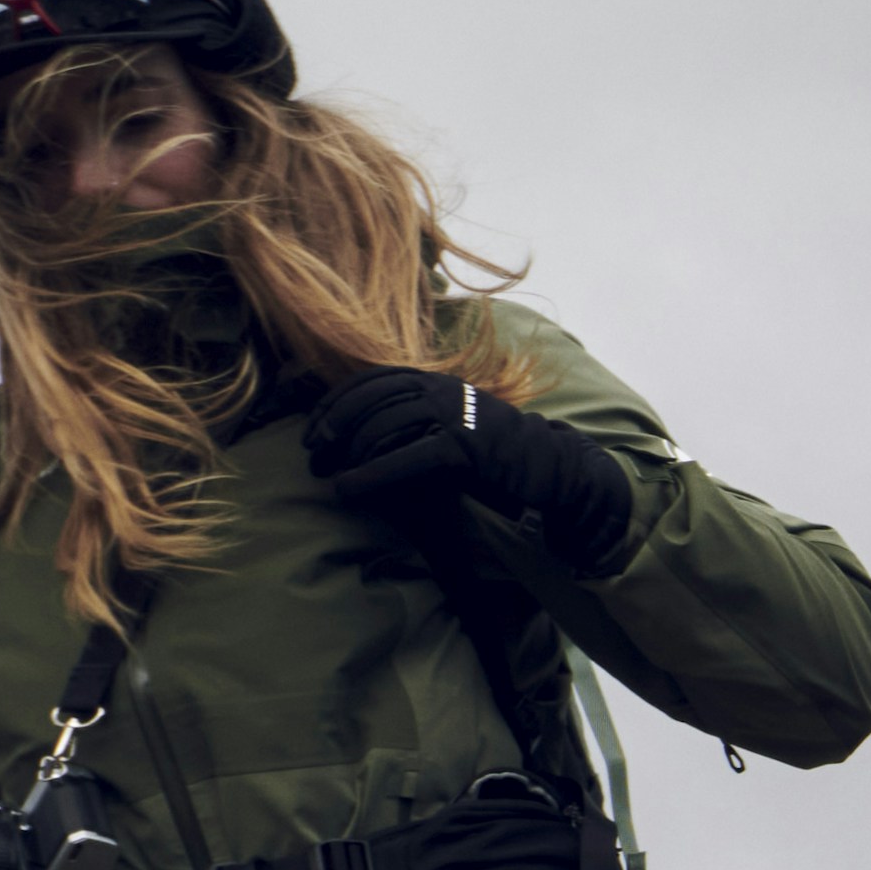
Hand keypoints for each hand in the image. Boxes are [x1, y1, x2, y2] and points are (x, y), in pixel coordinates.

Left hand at [305, 368, 635, 574]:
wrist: (559, 473)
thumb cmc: (506, 458)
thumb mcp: (460, 426)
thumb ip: (425, 419)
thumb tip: (377, 430)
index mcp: (439, 381)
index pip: (372, 380)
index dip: (336, 401)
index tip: (313, 428)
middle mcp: (443, 391)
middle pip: (370, 401)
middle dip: (333, 427)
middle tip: (311, 455)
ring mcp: (454, 417)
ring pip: (382, 427)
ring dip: (346, 452)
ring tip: (326, 475)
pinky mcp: (464, 449)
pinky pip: (404, 458)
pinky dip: (370, 475)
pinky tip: (348, 490)